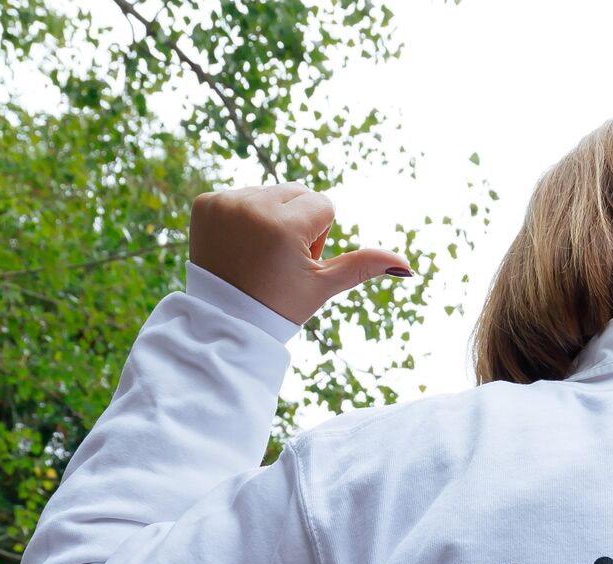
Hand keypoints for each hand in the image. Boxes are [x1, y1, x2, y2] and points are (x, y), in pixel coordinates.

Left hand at [189, 183, 412, 324]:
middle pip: (297, 193)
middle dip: (296, 222)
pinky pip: (240, 195)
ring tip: (257, 253)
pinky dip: (243, 216)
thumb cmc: (280, 305)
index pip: (323, 205)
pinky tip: (238, 245)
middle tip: (277, 259)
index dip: (317, 236)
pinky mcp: (205, 203)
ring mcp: (224, 203)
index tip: (297, 262)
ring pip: (270, 193)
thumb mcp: (325, 285)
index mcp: (283, 225)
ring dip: (270, 217)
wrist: (224, 321)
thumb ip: (364, 265)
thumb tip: (408, 265)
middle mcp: (251, 206)